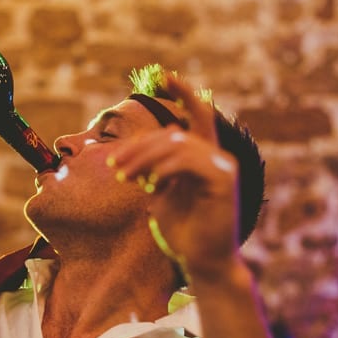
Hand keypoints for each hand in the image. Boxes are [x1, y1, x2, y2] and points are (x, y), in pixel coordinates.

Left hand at [111, 72, 243, 285]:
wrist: (202, 262)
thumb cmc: (183, 232)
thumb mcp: (163, 195)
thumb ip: (154, 172)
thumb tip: (133, 158)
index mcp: (203, 156)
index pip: (198, 115)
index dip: (183, 92)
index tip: (164, 75)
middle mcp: (216, 156)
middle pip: (173, 133)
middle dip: (138, 147)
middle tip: (114, 166)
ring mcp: (223, 167)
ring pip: (177, 145)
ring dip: (144, 159)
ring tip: (124, 177)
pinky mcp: (223, 181)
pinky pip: (187, 162)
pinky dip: (164, 170)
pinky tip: (150, 186)